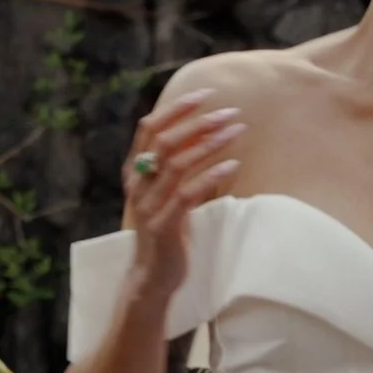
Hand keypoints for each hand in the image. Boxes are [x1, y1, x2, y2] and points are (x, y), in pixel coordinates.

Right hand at [121, 89, 243, 292]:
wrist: (153, 277)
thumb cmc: (168, 233)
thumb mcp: (172, 194)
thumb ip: (185, 167)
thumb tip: (216, 136)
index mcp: (135, 173)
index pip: (149, 129)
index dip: (176, 109)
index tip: (205, 94)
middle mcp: (137, 185)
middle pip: (164, 141)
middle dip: (199, 122)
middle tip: (230, 113)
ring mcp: (148, 205)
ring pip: (177, 164)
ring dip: (210, 144)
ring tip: (237, 131)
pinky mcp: (163, 225)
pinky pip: (188, 193)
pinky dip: (212, 175)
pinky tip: (233, 164)